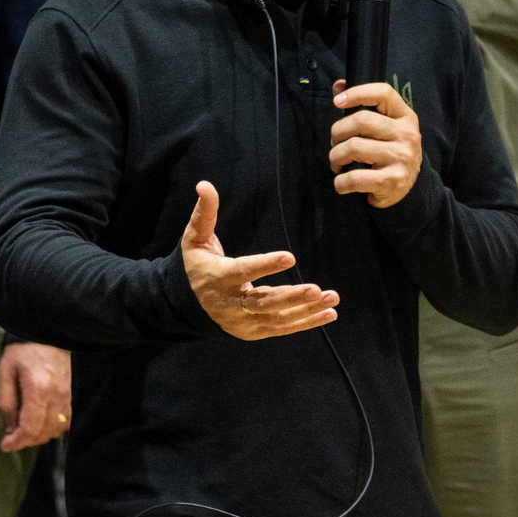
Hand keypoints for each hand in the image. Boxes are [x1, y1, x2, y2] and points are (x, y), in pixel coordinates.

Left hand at [0, 341, 71, 452]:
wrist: (47, 334)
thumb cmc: (23, 350)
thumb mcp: (5, 372)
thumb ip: (6, 402)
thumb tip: (9, 427)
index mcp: (38, 389)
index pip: (30, 427)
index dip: (17, 442)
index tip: (6, 445)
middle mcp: (55, 396)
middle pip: (43, 433)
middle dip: (25, 441)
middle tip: (11, 438)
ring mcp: (66, 396)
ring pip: (55, 430)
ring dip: (39, 436)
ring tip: (24, 429)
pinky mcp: (70, 395)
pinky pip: (64, 422)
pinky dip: (51, 428)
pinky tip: (39, 423)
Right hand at [183, 181, 338, 339]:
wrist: (186, 306)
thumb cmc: (196, 265)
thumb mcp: (195, 239)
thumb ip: (204, 213)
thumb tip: (204, 184)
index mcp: (219, 278)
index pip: (244, 271)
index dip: (265, 265)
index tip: (290, 257)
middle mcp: (231, 305)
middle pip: (264, 303)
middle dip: (291, 298)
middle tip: (317, 290)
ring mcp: (243, 322)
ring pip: (278, 319)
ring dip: (306, 311)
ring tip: (331, 299)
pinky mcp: (254, 332)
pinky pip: (282, 328)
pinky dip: (306, 323)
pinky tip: (328, 314)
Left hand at [329, 80, 421, 207]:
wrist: (405, 190)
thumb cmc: (388, 153)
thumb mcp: (384, 127)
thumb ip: (363, 105)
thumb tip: (339, 85)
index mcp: (405, 117)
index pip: (383, 93)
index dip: (357, 93)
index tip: (337, 101)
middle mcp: (407, 135)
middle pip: (361, 120)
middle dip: (338, 132)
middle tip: (335, 142)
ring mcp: (402, 158)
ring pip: (353, 147)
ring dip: (335, 157)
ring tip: (337, 163)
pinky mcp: (393, 181)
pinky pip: (354, 177)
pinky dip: (340, 182)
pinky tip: (342, 183)